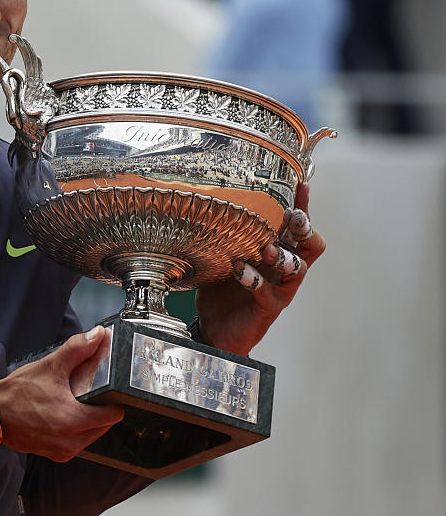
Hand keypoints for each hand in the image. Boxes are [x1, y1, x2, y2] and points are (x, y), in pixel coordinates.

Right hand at [0, 327, 124, 461]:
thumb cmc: (18, 392)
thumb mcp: (50, 366)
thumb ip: (77, 349)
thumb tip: (98, 335)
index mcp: (73, 419)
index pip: (113, 415)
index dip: (113, 399)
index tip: (108, 390)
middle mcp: (71, 441)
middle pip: (105, 425)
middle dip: (100, 410)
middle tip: (90, 394)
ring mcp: (64, 451)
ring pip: (92, 436)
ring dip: (89, 421)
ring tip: (77, 404)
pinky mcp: (57, 455)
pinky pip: (78, 443)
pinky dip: (76, 431)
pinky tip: (66, 416)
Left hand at [195, 182, 325, 355]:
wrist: (215, 329)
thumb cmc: (222, 291)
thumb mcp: (221, 257)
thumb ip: (222, 236)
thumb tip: (204, 203)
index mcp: (275, 254)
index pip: (296, 228)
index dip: (302, 206)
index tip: (301, 185)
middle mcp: (282, 271)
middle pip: (310, 246)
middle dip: (305, 229)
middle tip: (292, 218)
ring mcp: (278, 290)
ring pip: (298, 269)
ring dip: (284, 256)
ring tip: (268, 248)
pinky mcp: (267, 309)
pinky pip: (268, 293)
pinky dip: (256, 280)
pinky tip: (241, 271)